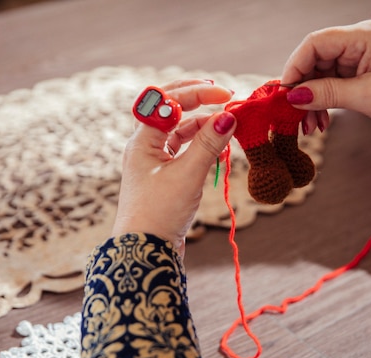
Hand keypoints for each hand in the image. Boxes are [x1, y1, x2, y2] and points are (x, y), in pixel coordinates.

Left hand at [112, 80, 235, 255]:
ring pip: (178, 131)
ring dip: (201, 124)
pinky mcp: (163, 176)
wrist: (145, 252)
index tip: (225, 94)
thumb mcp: (187, 176)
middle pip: (168, 109)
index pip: (166, 101)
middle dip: (194, 98)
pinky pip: (183, 150)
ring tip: (227, 124)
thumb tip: (229, 116)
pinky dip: (200, 145)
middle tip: (220, 93)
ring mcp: (153, 161)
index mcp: (141, 141)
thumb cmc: (159, 213)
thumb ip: (208, 144)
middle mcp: (144, 146)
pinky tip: (219, 147)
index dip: (196, 93)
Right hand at [281, 19, 370, 142]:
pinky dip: (323, 102)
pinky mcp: (360, 72)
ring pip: (320, 75)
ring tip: (310, 126)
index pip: (315, 43)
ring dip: (311, 100)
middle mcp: (358, 42)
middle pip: (314, 60)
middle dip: (303, 90)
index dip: (294, 67)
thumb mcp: (368, 96)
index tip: (284, 94)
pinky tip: (321, 120)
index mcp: (363, 37)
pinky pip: (331, 84)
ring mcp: (358, 57)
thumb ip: (328, 93)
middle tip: (295, 117)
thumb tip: (293, 97)